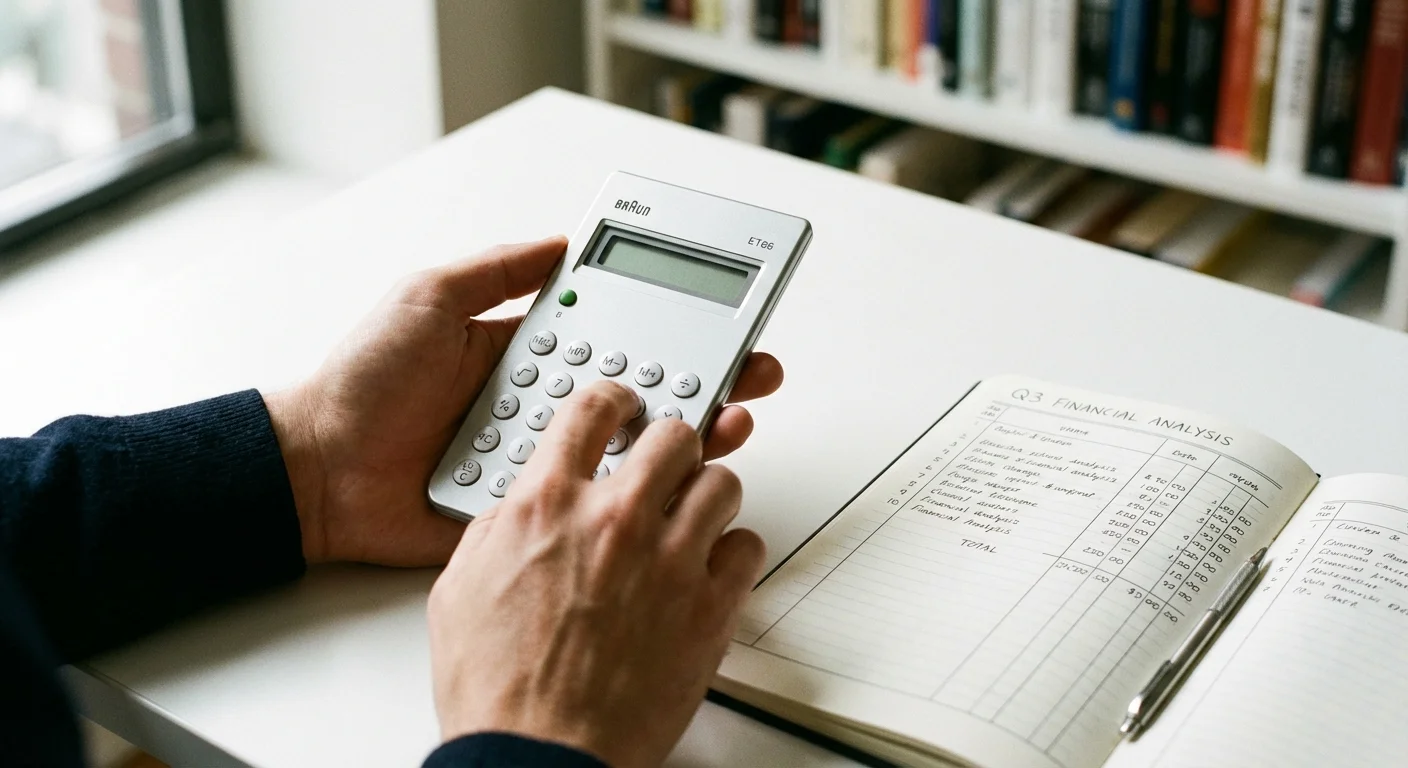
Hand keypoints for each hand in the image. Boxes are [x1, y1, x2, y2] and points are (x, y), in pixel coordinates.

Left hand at [264, 237, 783, 565]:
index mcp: (527, 353)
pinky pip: (587, 502)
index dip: (669, 327)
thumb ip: (496, 270)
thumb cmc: (362, 382)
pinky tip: (672, 484)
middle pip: (638, 393)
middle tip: (750, 375)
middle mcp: (543, 405)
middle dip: (701, 382)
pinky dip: (633, 497)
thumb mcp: (429, 298)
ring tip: (726, 422)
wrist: (320, 469)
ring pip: (626, 450)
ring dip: (683, 438)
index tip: (718, 319)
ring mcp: (540, 459)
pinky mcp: (528, 509)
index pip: (617, 334)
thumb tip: (559, 238)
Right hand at [428, 381, 766, 766]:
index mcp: (547, 505)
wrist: (536, 753)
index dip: (615, 399)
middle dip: (670, 446)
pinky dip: (732, 553)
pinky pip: (747, 547)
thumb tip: (523, 508)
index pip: (593, 409)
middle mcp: (613, 520)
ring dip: (706, 495)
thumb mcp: (461, 587)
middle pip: (673, 436)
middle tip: (666, 465)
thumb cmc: (498, 686)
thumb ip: (500, 529)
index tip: (624, 406)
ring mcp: (668, 561)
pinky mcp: (709, 607)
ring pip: (721, 482)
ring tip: (691, 517)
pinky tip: (709, 570)